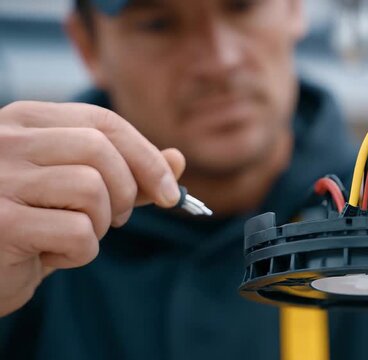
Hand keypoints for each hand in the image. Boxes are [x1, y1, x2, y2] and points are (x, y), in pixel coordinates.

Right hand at [0, 101, 184, 315]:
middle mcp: (7, 141)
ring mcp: (0, 179)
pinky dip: (80, 253)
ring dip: (101, 223)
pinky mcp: (2, 223)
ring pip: (91, 187)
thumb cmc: (31, 227)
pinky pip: (77, 231)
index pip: (104, 122)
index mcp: (26, 121)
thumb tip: (178, 159)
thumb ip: (127, 174)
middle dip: (126, 191)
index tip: (169, 192)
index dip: (147, 157)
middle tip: (117, 220)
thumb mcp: (78, 193)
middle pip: (100, 149)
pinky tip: (50, 255)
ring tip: (74, 235)